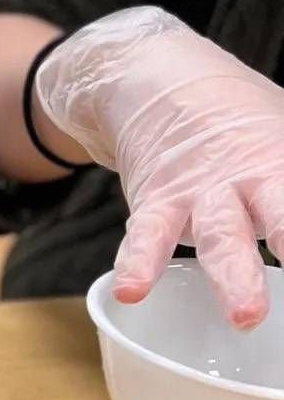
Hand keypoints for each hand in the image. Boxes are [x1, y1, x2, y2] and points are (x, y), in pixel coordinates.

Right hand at [37, 7, 280, 327]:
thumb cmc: (235, 122)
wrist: (155, 83)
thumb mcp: (281, 133)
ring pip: (219, 236)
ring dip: (233, 277)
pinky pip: (145, 235)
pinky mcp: (155, 203)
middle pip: (279, 218)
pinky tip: (130, 290)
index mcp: (283, 163)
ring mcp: (200, 193)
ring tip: (245, 317)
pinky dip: (137, 263)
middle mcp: (248, 180)